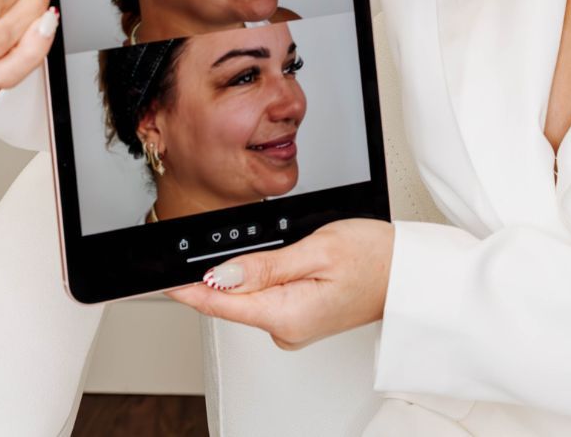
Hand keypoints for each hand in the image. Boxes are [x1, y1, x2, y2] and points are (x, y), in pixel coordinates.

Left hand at [165, 218, 394, 349]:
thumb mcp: (318, 249)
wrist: (409, 273)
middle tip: (237, 240)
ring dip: (253, 272)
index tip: (161, 282)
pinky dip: (268, 278)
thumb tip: (223, 276)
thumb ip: (267, 265)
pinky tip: (288, 260)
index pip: (223, 304)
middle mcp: (287, 330)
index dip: (189, 290)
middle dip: (228, 270)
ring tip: (288, 245)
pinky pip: (270, 298)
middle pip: (235, 299)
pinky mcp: (302, 319)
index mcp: (287, 316)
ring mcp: (294, 328)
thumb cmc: (375, 258)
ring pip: (253, 297)